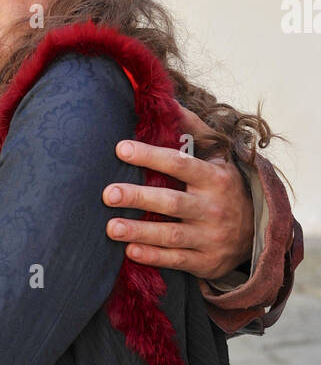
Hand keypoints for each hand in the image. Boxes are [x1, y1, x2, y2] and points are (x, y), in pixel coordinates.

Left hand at [103, 105, 253, 279]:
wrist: (256, 235)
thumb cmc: (225, 188)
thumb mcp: (218, 159)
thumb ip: (195, 131)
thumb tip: (168, 102)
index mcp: (215, 178)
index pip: (180, 163)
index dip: (150, 156)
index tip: (121, 148)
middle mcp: (214, 208)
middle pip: (172, 201)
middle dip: (138, 197)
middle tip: (108, 193)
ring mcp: (211, 237)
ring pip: (171, 234)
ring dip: (140, 230)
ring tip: (111, 227)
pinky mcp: (206, 262)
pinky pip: (176, 260)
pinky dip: (153, 256)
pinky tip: (130, 250)